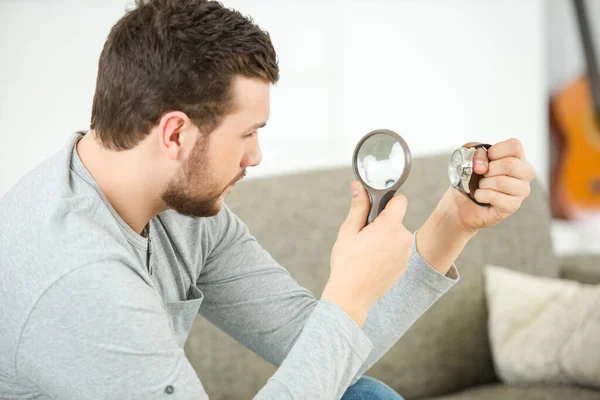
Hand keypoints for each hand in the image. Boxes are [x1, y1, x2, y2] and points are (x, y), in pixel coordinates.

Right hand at [322, 180, 412, 326]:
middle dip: (382, 222)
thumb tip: (357, 186)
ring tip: (367, 251)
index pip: (400, 200)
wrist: (352, 297)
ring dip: (385, 237)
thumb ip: (357, 206)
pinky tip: (372, 261)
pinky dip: (388, 251)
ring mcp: (406, 254)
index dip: (388, 200)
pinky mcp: (404, 266)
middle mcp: (403, 239)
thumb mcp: (348, 231)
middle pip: (396, 219)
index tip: (375, 207)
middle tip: (363, 234)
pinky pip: (398, 250)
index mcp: (390, 227)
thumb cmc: (347, 265)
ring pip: (396, 235)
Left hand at [445, 138, 535, 231]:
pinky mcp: (513, 206)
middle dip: (488, 170)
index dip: (496, 150)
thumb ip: (474, 152)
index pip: (515, 146)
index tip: (487, 158)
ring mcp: (521, 190)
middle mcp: (524, 173)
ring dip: (484, 184)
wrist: (461, 203)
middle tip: (482, 175)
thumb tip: (482, 165)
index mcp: (516, 157)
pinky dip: (481, 195)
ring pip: (502, 182)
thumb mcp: (467, 158)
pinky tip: (480, 196)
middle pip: (510, 164)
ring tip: (481, 186)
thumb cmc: (469, 178)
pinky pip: (495, 197)